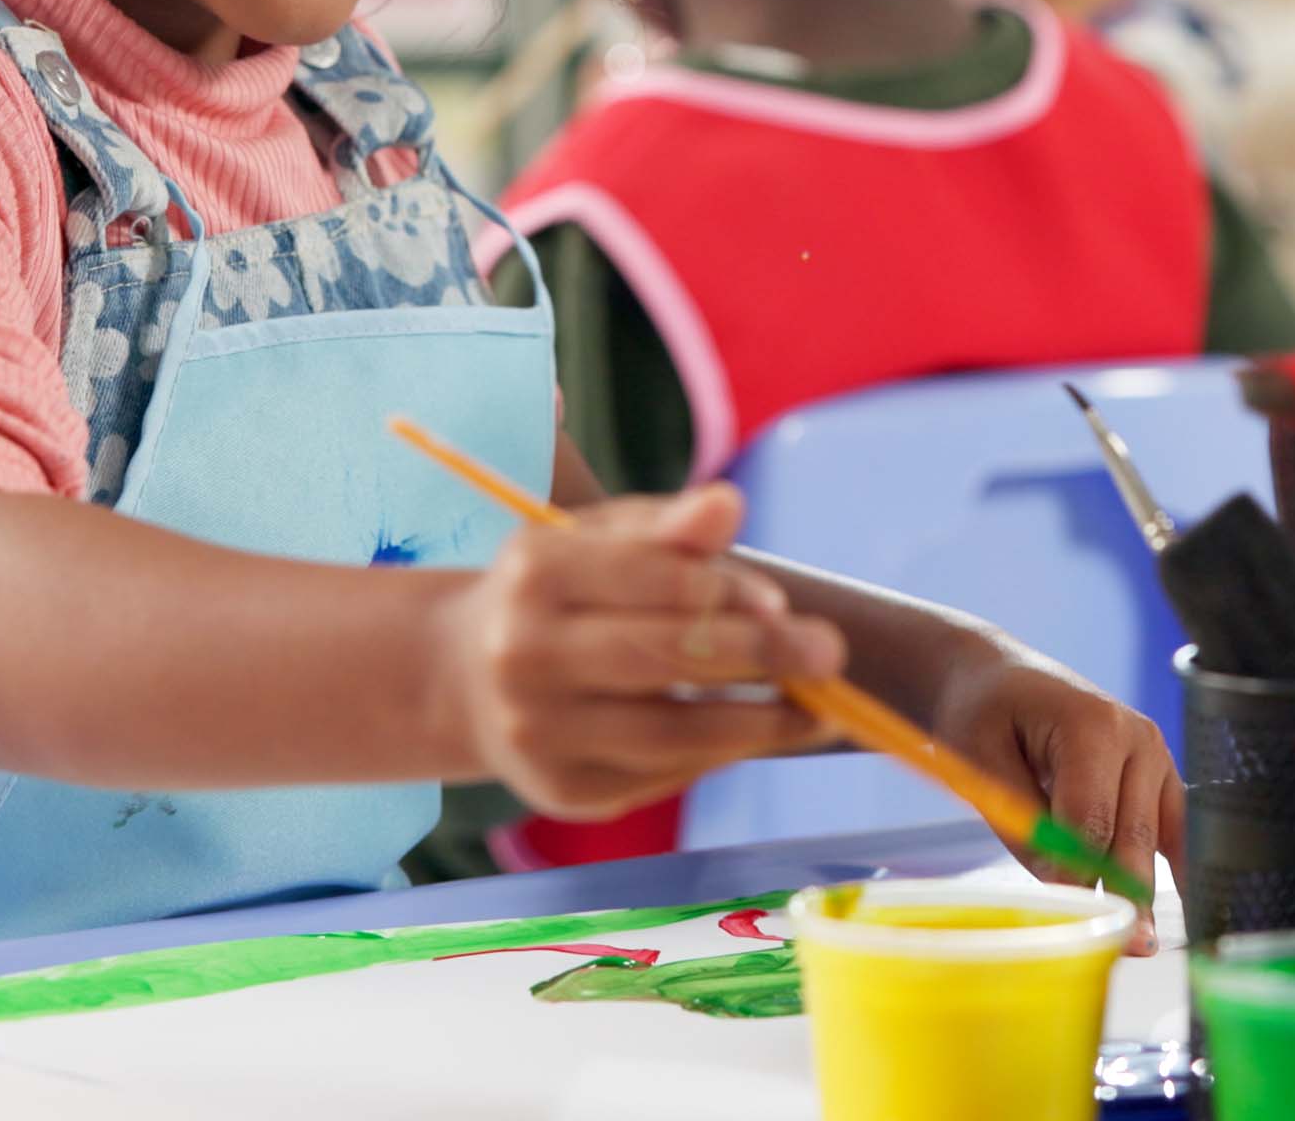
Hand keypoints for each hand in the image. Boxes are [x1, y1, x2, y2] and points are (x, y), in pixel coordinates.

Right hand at [438, 486, 841, 819]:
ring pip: (671, 731)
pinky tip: (755, 733)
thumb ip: (667, 526)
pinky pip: (660, 774)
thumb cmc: (559, 594)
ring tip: (818, 711)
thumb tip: (728, 504)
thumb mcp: (597, 542)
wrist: (465, 678)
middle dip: (761, 654)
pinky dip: (718, 754)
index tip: (784, 603)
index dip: (732, 592)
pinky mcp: (562, 791)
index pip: (658, 580)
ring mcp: (540, 731)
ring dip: (759, 723)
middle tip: (829, 654)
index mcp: (538, 572)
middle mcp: (526, 654)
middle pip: (667, 657)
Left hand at [932, 642, 1183, 951]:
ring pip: (1157, 839)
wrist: (997, 678)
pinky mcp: (1159, 774)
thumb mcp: (979, 759)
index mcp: (1093, 725)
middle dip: (1121, 894)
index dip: (1077, 872)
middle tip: (1117, 947)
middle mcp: (1138, 738)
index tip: (1063, 912)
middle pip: (1131, 835)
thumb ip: (1020, 820)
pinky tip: (1190, 907)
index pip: (1091, 819)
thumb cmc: (983, 713)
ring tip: (1143, 943)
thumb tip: (1062, 884)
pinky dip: (1178, 867)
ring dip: (1148, 890)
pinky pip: (1175, 828)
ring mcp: (1156, 755)